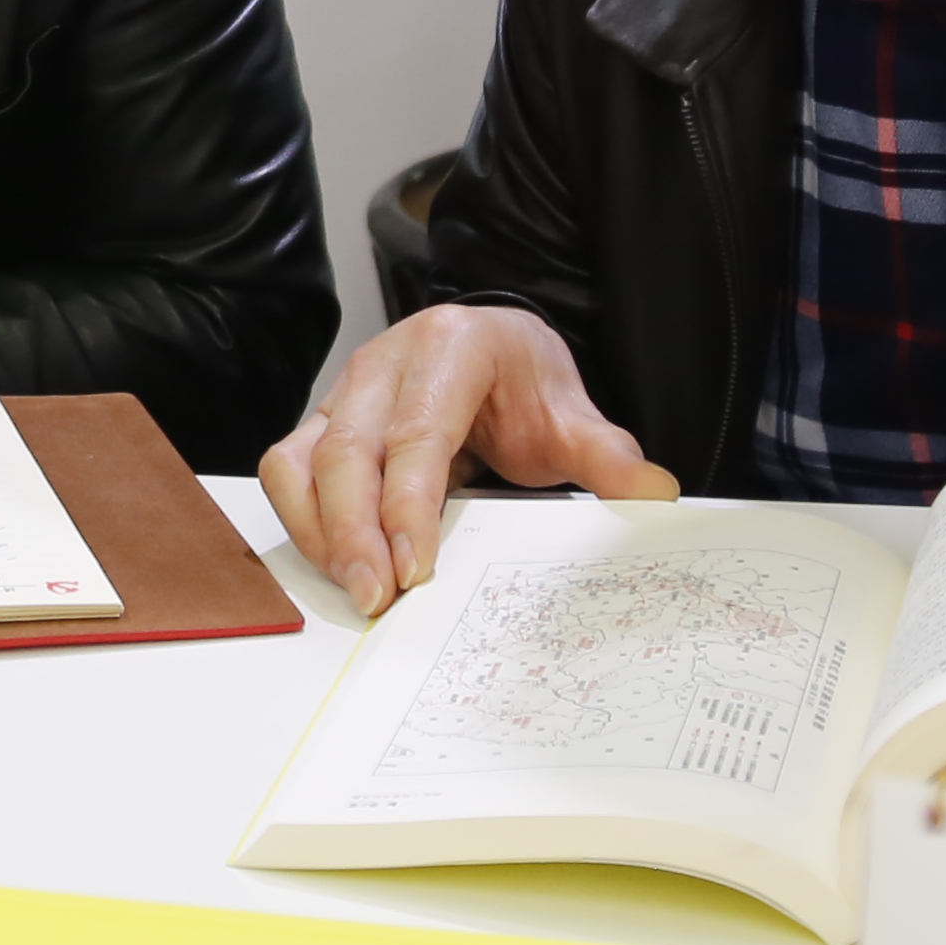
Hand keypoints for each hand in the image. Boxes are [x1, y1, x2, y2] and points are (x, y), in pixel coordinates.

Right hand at [255, 304, 676, 614]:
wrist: (491, 346)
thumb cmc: (522, 381)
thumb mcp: (571, 414)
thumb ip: (607, 456)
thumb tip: (656, 496)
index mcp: (450, 348)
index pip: (416, 432)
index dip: (407, 504)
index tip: (414, 568)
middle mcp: (383, 363)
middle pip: (346, 449)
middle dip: (354, 531)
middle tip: (376, 598)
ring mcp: (344, 392)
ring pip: (300, 460)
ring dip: (319, 532)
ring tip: (355, 591)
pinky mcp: (321, 423)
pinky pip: (289, 472)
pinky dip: (304, 524)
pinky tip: (338, 568)